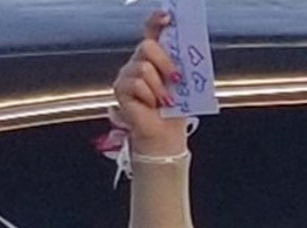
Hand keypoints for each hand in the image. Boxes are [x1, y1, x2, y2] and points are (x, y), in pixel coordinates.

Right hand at [113, 11, 187, 155]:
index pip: (151, 31)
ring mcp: (126, 74)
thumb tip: (187, 50)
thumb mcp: (184, 81)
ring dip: (159, 87)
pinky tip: (151, 105)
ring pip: (143, 68)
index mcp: (155, 56)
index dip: (156, 20)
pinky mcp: (119, 89)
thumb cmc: (175, 108)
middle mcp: (138, 61)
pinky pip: (136, 84)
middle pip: (147, 46)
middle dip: (165, 63)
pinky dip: (149, 96)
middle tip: (177, 80)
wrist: (164, 132)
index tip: (167, 16)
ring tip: (164, 101)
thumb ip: (181, 64)